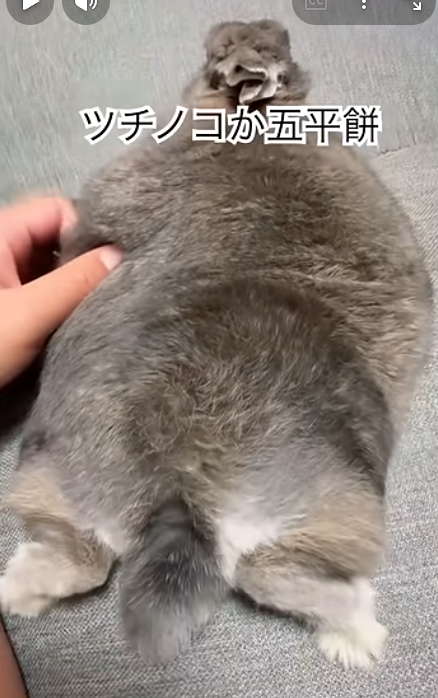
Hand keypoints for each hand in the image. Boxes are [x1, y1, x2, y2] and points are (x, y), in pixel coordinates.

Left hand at [0, 196, 122, 388]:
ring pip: (50, 265)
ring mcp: (3, 276)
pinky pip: (42, 288)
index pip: (57, 209)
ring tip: (95, 307)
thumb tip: (119, 257)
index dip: (88, 231)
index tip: (111, 264)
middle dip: (83, 261)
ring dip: (72, 284)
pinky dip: (60, 300)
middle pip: (55, 236)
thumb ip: (74, 283)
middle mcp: (1, 248)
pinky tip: (75, 320)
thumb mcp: (28, 314)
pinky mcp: (7, 302)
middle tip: (107, 289)